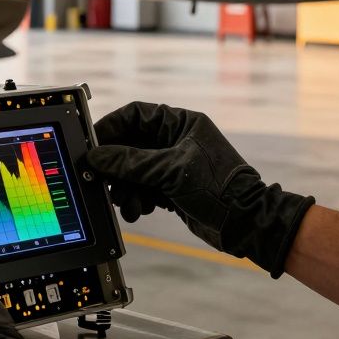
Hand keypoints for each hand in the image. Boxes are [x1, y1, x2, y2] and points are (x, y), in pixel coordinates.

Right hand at [85, 101, 313, 277]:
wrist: (246, 224)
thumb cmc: (219, 188)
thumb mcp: (170, 171)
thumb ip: (130, 162)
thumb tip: (97, 157)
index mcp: (181, 123)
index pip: (136, 115)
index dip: (111, 126)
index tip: (92, 144)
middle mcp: (176, 140)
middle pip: (131, 145)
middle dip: (117, 166)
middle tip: (101, 179)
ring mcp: (175, 164)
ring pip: (135, 169)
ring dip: (126, 187)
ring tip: (125, 202)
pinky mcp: (173, 186)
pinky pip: (144, 187)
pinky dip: (138, 198)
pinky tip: (139, 210)